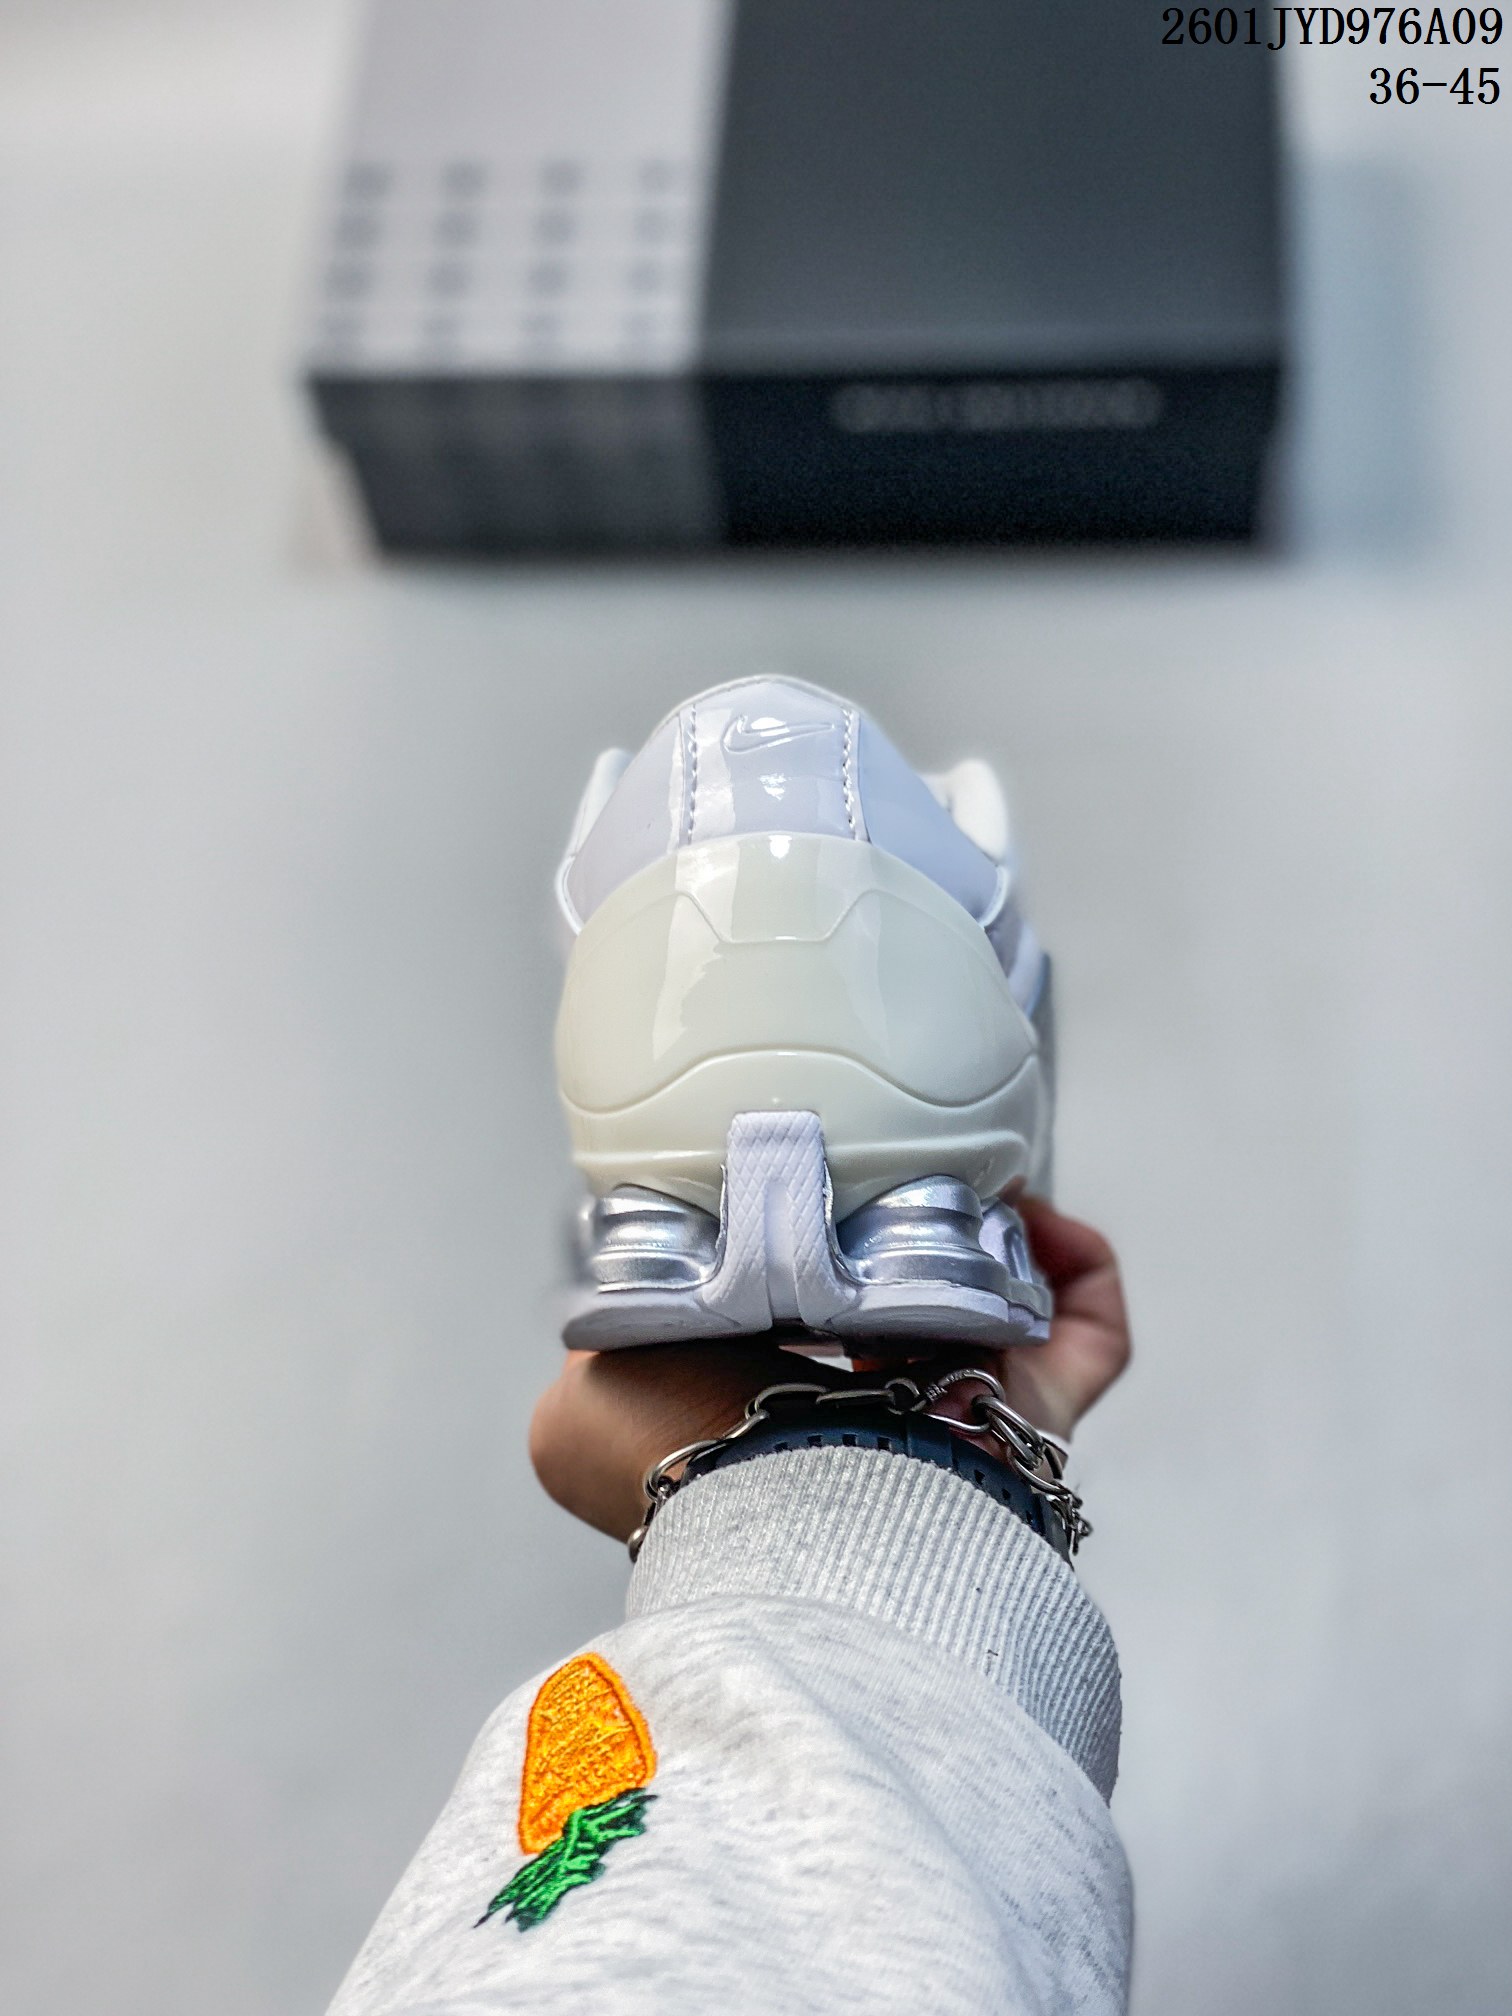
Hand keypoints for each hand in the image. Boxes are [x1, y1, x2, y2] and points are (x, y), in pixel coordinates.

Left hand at [529, 1199, 1130, 1543]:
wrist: (772, 1502)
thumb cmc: (679, 1464)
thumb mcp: (577, 1407)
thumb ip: (596, 1348)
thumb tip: (614, 1309)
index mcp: (777, 1419)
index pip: (808, 1331)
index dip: (815, 1254)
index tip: (814, 1189)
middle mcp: (879, 1425)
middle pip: (922, 1310)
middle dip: (921, 1231)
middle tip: (910, 1164)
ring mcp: (968, 1423)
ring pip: (1010, 1311)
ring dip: (998, 1231)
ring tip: (972, 1170)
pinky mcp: (1040, 1417)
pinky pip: (1091, 1336)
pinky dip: (1082, 1271)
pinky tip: (1041, 1213)